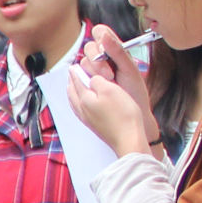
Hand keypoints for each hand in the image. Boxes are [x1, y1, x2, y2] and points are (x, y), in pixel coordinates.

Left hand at [67, 26, 161, 158]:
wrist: (129, 139)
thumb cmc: (123, 114)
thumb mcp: (110, 89)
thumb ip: (96, 79)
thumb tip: (89, 76)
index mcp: (84, 98)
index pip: (75, 79)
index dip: (77, 69)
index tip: (76, 63)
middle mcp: (82, 109)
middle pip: (72, 91)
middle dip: (73, 80)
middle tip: (75, 72)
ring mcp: (87, 119)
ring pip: (75, 102)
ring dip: (75, 91)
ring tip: (77, 85)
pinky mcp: (94, 126)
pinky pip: (82, 110)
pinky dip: (80, 102)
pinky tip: (86, 103)